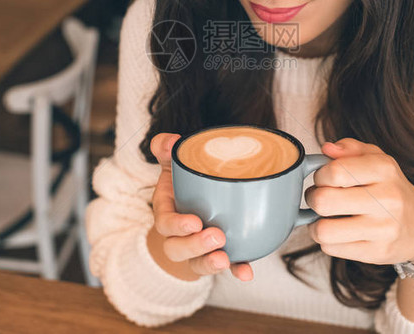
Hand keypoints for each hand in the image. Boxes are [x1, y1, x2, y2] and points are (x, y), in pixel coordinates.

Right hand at [149, 133, 252, 280]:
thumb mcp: (171, 166)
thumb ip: (167, 150)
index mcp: (167, 212)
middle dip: (195, 246)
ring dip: (210, 263)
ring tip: (225, 259)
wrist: (188, 209)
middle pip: (177, 249)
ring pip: (197, 263)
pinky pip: (226, 267)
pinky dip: (236, 270)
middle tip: (217, 236)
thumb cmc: (180, 186)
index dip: (178, 226)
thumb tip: (171, 140)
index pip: (166, 223)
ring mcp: (197, 249)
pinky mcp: (217, 255)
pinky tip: (246, 273)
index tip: (195, 222)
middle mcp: (178, 236)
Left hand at [304, 139, 413, 266]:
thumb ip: (350, 148)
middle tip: (320, 198)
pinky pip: (331, 248)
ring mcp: (383, 229)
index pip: (334, 171)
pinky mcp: (377, 252)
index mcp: (385, 170)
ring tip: (325, 218)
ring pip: (323, 230)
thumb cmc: (391, 189)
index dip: (320, 175)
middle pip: (324, 200)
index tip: (324, 179)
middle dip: (313, 198)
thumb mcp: (378, 160)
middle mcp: (387, 199)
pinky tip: (339, 233)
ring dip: (316, 224)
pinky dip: (328, 240)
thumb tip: (326, 148)